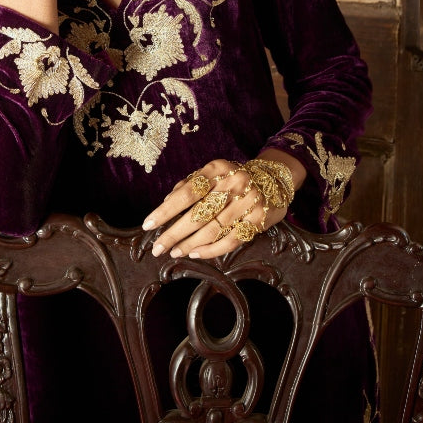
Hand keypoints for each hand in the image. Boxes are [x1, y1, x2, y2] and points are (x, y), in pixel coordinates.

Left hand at [143, 158, 289, 260]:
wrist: (274, 179)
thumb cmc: (232, 179)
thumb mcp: (212, 173)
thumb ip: (189, 185)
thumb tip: (166, 203)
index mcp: (217, 169)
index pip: (186, 192)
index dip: (166, 210)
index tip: (148, 224)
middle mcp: (234, 183)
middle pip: (198, 214)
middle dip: (174, 233)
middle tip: (157, 248)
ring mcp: (248, 202)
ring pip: (213, 230)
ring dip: (190, 244)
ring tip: (174, 251)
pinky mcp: (259, 219)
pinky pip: (231, 240)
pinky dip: (211, 250)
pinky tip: (196, 253)